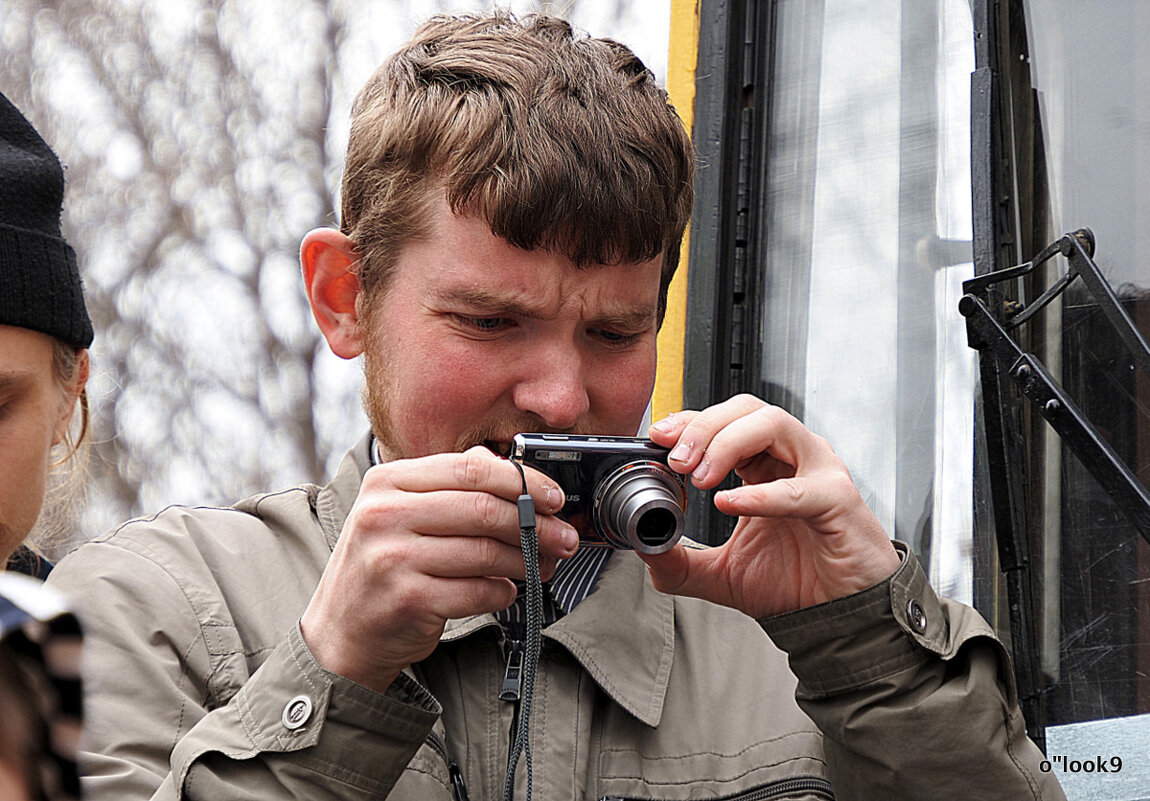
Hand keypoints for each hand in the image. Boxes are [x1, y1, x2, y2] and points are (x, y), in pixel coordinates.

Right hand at [300, 446, 577, 691]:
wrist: (340, 635)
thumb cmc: (381, 569)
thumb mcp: (399, 514)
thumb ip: (449, 486)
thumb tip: (515, 474)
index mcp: (386, 483)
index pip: (470, 468)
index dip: (522, 481)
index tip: (554, 497)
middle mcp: (384, 515)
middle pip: (483, 509)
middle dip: (536, 524)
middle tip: (562, 537)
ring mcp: (393, 558)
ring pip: (486, 552)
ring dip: (526, 561)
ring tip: (542, 565)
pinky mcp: (408, 600)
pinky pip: (479, 591)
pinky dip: (503, 592)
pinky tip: (504, 591)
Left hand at [640, 395, 899, 619]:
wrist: (840, 621)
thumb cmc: (798, 583)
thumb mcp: (722, 574)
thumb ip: (681, 562)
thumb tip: (644, 550)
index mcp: (766, 464)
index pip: (725, 419)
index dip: (690, 421)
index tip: (658, 438)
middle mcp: (794, 458)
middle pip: (747, 409)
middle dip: (704, 426)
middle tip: (676, 459)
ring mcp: (820, 473)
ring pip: (774, 424)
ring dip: (728, 443)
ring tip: (700, 478)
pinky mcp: (839, 501)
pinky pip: (800, 487)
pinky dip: (761, 493)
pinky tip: (729, 504)